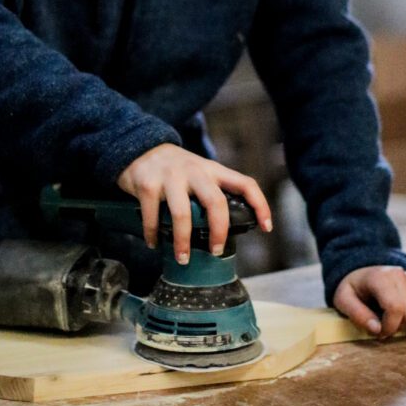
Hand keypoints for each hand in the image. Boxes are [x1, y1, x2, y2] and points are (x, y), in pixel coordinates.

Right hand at [116, 143, 272, 262]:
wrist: (139, 147)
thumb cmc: (174, 169)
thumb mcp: (198, 173)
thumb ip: (210, 192)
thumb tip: (223, 230)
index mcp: (213, 170)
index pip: (245, 183)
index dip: (259, 204)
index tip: (266, 227)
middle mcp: (195, 171)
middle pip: (215, 202)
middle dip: (219, 231)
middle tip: (216, 251)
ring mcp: (170, 176)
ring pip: (183, 214)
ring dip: (182, 241)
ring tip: (183, 258)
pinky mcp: (148, 184)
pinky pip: (153, 216)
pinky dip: (153, 234)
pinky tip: (154, 243)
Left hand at [333, 265, 405, 338]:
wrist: (362, 272)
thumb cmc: (353, 288)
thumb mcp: (343, 300)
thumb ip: (357, 315)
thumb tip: (377, 330)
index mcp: (381, 277)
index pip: (396, 308)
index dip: (389, 327)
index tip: (379, 332)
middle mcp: (401, 275)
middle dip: (399, 327)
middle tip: (384, 325)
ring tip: (395, 321)